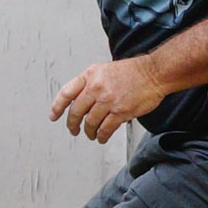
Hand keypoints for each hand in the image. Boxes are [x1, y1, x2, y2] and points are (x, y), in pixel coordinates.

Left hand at [49, 56, 165, 143]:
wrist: (154, 73)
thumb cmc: (132, 72)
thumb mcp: (104, 70)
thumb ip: (90, 83)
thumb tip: (79, 100)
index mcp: (90, 75)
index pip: (66, 93)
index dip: (57, 107)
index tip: (53, 116)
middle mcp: (96, 87)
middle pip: (76, 111)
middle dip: (72, 124)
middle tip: (73, 130)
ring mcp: (108, 100)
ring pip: (89, 122)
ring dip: (88, 132)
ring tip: (90, 134)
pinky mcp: (120, 112)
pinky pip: (105, 129)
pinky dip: (101, 136)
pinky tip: (101, 137)